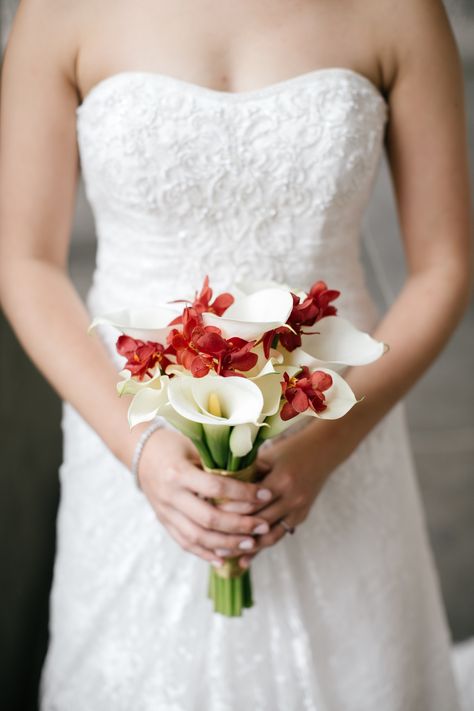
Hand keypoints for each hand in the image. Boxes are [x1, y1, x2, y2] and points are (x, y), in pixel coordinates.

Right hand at [137, 428, 274, 565]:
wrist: (141, 454)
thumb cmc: (174, 445)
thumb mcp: (195, 446)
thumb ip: (220, 460)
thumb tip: (259, 468)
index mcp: (179, 473)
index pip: (216, 487)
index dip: (243, 493)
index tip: (265, 494)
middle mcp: (170, 496)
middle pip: (209, 518)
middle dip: (240, 525)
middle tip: (263, 525)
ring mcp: (165, 512)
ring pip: (198, 537)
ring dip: (227, 544)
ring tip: (250, 544)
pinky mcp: (164, 522)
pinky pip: (185, 543)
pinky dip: (205, 553)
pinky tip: (225, 559)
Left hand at [220, 423, 350, 568]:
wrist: (323, 451)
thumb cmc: (290, 450)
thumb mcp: (267, 457)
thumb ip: (246, 473)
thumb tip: (217, 487)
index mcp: (281, 481)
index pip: (250, 504)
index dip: (228, 511)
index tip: (208, 516)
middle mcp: (292, 499)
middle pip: (258, 523)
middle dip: (234, 533)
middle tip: (210, 541)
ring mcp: (298, 510)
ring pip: (268, 536)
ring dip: (247, 548)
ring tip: (225, 557)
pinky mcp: (300, 517)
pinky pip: (278, 535)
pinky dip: (260, 546)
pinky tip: (244, 558)